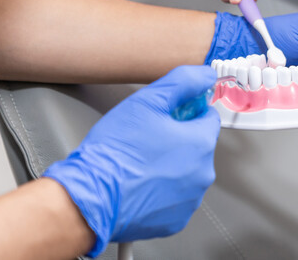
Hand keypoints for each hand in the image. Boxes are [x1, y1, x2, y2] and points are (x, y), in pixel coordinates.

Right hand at [44, 66, 220, 256]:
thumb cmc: (115, 152)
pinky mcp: (174, 221)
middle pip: (197, 146)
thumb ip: (184, 81)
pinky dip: (160, 191)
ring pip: (185, 172)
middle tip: (146, 138)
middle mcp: (202, 174)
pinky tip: (139, 183)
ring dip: (169, 166)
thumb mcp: (149, 100)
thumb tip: (204, 75)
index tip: (165, 116)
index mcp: (201, 143)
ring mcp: (189, 200)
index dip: (184, 112)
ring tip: (139, 162)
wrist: (90, 196)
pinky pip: (173, 198)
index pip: (207, 117)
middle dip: (177, 140)